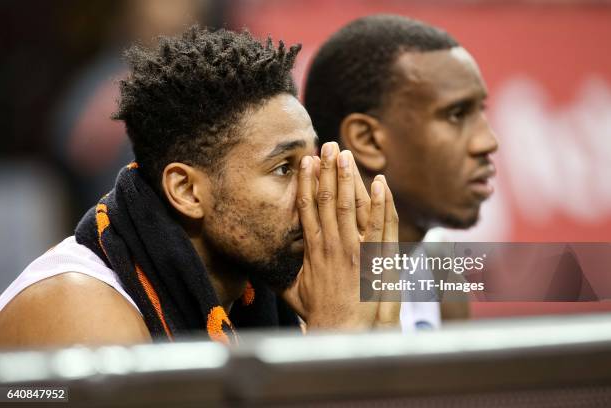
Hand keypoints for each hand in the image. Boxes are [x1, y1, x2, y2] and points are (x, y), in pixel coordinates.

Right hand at [281, 142, 398, 329]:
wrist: (341, 332)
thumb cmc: (318, 313)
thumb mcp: (293, 291)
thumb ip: (280, 272)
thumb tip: (261, 261)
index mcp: (313, 248)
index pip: (307, 207)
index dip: (307, 182)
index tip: (306, 161)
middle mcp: (331, 244)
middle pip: (328, 199)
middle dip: (327, 170)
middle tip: (327, 145)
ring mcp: (354, 250)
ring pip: (350, 206)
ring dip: (348, 178)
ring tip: (345, 154)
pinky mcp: (374, 258)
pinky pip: (378, 225)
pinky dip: (381, 203)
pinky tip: (380, 182)